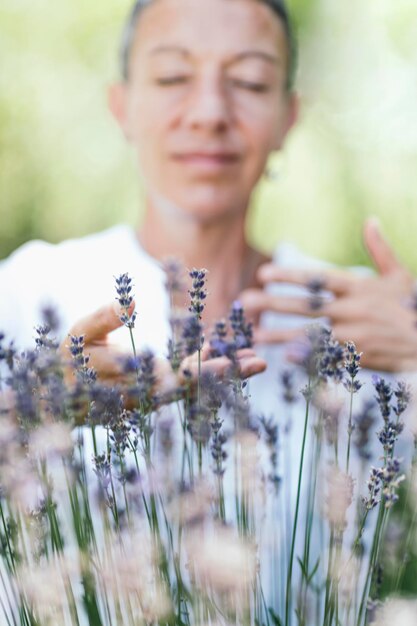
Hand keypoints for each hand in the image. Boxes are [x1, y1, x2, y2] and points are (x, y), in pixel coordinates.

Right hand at [60, 302, 266, 388]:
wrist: (60, 396)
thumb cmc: (68, 360)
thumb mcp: (81, 334)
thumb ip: (104, 318)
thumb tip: (130, 300)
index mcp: (135, 384)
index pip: (178, 380)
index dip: (207, 371)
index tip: (234, 361)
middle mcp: (151, 396)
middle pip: (196, 387)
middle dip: (229, 375)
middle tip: (261, 362)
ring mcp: (156, 397)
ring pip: (197, 387)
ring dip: (227, 375)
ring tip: (257, 359)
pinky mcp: (156, 393)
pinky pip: (188, 382)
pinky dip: (211, 370)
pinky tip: (232, 356)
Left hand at [240, 219, 416, 371]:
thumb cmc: (412, 308)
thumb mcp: (399, 276)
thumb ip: (380, 249)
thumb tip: (370, 220)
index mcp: (360, 287)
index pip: (319, 278)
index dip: (290, 276)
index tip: (264, 273)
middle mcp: (353, 310)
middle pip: (307, 305)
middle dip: (274, 303)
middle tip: (245, 301)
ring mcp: (354, 336)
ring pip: (310, 334)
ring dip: (280, 334)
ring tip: (254, 335)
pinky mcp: (357, 358)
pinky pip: (326, 359)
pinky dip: (306, 359)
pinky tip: (283, 359)